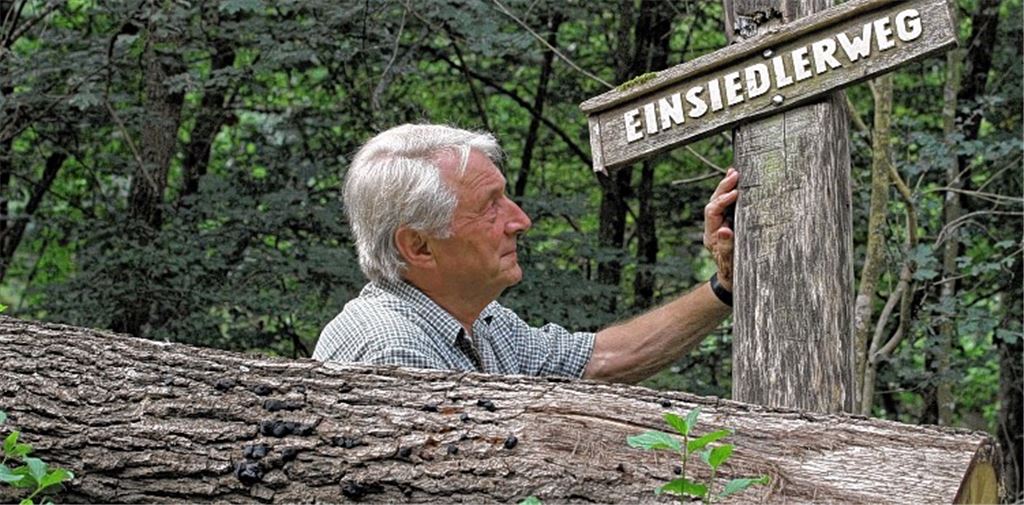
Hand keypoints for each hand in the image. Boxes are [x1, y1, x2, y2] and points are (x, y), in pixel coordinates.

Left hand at [703, 168, 738, 290]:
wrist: (733, 280)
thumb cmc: (733, 272)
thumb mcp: (731, 262)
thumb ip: (727, 247)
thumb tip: (724, 230)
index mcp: (711, 235)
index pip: (712, 212)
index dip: (722, 201)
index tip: (736, 193)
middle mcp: (713, 227)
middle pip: (713, 202)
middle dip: (723, 187)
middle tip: (734, 174)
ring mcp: (720, 225)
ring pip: (719, 202)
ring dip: (726, 187)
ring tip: (734, 172)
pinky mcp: (728, 224)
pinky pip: (727, 206)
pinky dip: (731, 193)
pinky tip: (737, 182)